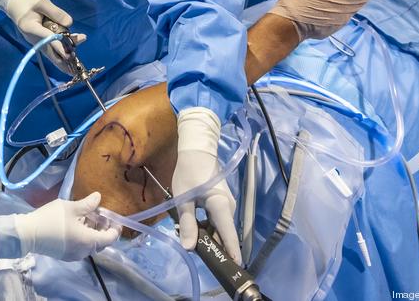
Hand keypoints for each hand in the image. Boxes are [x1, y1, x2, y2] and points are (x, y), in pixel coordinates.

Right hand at [0, 0, 86, 70]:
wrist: (12, 1)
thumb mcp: (41, 1)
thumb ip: (56, 12)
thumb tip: (69, 23)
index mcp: (31, 27)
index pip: (48, 38)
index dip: (59, 46)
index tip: (69, 55)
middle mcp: (33, 38)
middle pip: (50, 51)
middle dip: (64, 58)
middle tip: (76, 68)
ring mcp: (35, 40)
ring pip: (50, 52)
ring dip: (62, 58)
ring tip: (73, 70)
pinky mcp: (38, 40)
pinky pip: (49, 49)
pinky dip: (59, 54)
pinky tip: (67, 60)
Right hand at [0, 192, 120, 260]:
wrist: (28, 234)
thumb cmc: (52, 219)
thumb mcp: (71, 208)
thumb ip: (88, 204)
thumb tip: (99, 197)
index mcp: (88, 241)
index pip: (110, 238)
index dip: (115, 229)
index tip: (116, 220)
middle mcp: (83, 252)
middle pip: (101, 243)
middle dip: (103, 229)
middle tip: (100, 215)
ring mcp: (74, 255)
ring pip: (90, 245)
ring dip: (92, 233)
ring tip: (87, 217)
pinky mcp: (65, 255)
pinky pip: (81, 247)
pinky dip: (84, 237)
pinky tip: (77, 225)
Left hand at [172, 107, 239, 264]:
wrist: (197, 150)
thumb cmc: (189, 172)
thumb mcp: (183, 199)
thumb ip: (187, 223)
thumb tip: (189, 247)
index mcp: (221, 206)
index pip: (229, 235)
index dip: (231, 252)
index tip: (235, 268)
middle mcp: (228, 207)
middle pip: (223, 234)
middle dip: (212, 245)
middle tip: (195, 252)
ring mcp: (226, 204)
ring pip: (219, 227)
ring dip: (206, 234)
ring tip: (187, 235)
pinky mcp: (222, 201)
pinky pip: (217, 219)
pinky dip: (207, 225)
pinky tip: (192, 224)